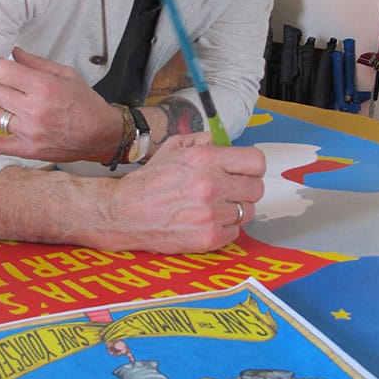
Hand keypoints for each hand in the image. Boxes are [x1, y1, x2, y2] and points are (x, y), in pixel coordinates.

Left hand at [0, 47, 122, 162]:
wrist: (102, 135)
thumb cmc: (86, 105)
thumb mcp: (67, 74)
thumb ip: (37, 63)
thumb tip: (12, 54)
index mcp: (44, 87)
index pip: (1, 71)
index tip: (1, 68)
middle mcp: (34, 110)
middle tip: (6, 86)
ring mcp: (29, 132)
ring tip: (5, 103)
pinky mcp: (26, 149)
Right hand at [100, 134, 264, 253]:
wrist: (122, 213)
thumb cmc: (148, 182)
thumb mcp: (171, 149)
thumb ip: (199, 141)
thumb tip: (218, 140)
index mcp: (205, 160)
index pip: (256, 162)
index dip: (252, 168)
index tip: (246, 172)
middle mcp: (211, 186)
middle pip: (256, 189)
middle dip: (245, 189)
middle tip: (230, 192)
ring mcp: (211, 214)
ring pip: (247, 212)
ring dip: (235, 210)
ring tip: (215, 207)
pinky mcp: (208, 238)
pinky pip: (235, 233)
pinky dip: (225, 229)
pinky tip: (208, 222)